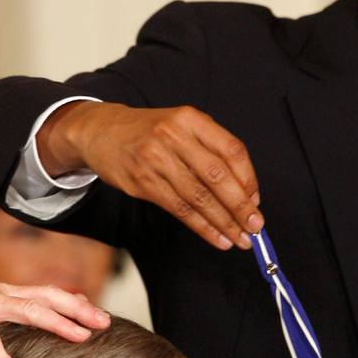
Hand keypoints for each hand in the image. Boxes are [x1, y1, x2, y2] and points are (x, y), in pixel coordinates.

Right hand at [0, 262, 110, 357]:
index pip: (53, 294)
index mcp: (14, 292)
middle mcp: (6, 294)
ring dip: (57, 323)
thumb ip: (16, 312)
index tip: (104, 316)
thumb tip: (42, 325)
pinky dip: (1, 356)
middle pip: (50, 298)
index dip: (79, 303)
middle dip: (80, 310)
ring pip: (29, 311)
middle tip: (106, 323)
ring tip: (80, 337)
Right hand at [39, 100, 262, 250]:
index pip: (231, 151)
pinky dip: (202, 227)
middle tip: (256, 226)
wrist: (101, 132)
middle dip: (241, 206)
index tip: (256, 200)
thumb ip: (212, 151)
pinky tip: (217, 238)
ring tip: (241, 238)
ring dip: (224, 223)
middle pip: (217, 176)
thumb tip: (246, 192)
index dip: (249, 179)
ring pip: (199, 197)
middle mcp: (174, 136)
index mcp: (191, 119)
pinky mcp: (143, 182)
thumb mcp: (182, 126)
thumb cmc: (151, 132)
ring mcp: (156, 160)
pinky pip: (180, 210)